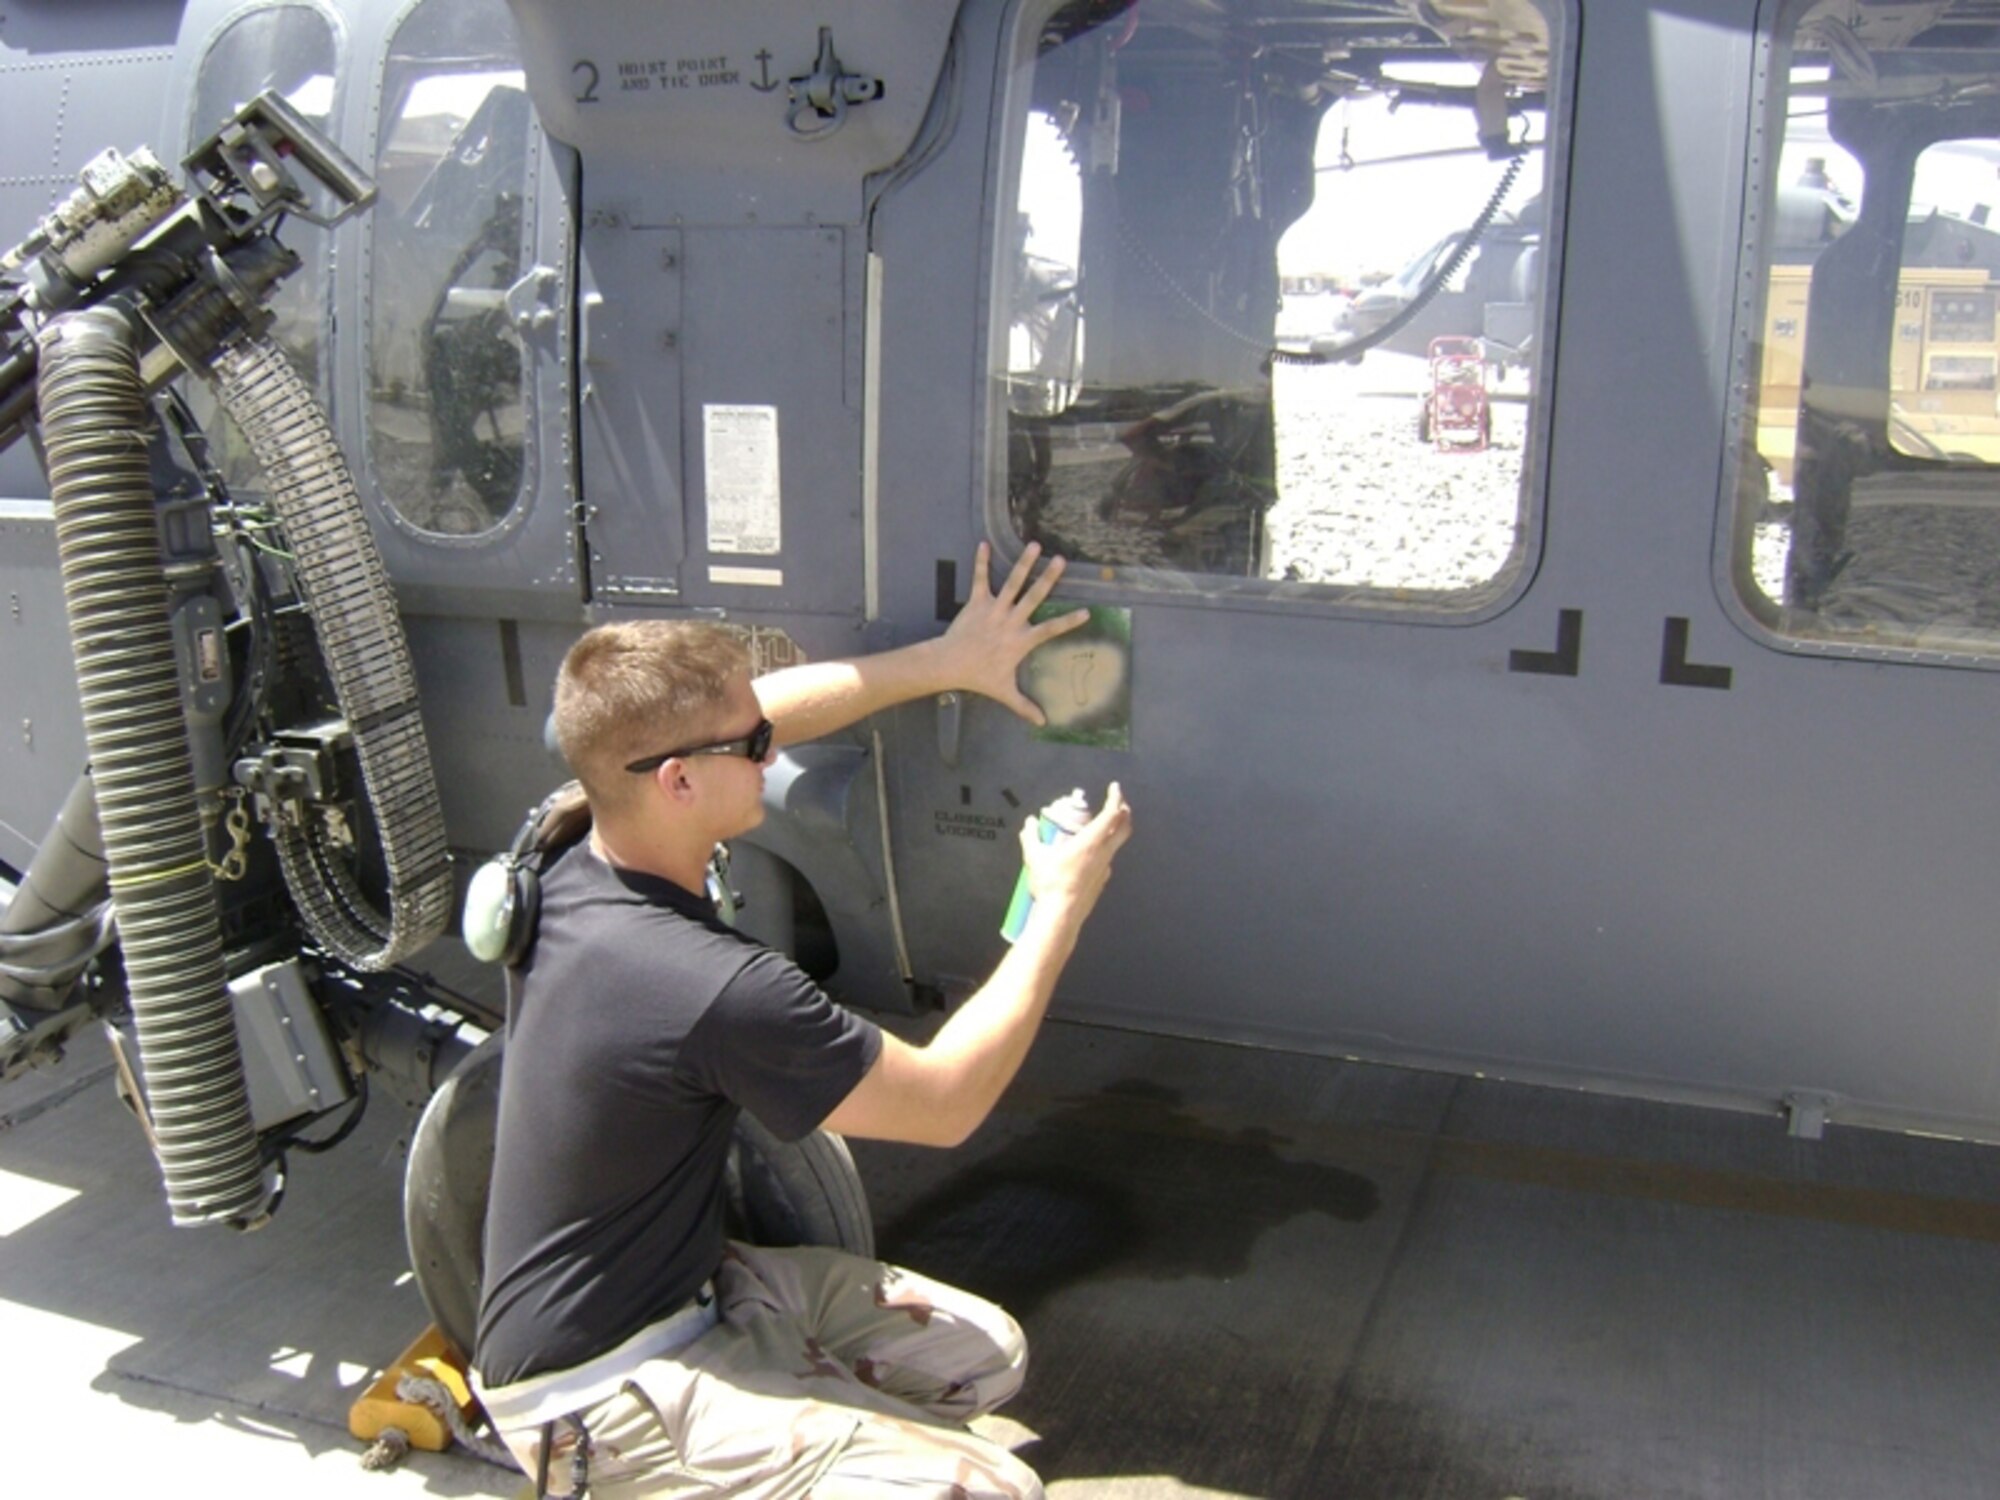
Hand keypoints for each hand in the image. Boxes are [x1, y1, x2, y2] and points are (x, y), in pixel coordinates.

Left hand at [939, 541, 1088, 724]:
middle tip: (1061, 561)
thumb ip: (1024, 705)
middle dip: (1048, 578)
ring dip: (1023, 564)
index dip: (1069, 622)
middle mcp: (1010, 621)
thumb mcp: (1004, 692)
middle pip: (1034, 597)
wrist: (950, 664)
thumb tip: (1043, 722)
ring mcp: (994, 610)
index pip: (1050, 630)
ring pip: (1012, 583)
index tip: (1087, 612)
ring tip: (1034, 545)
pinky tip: (983, 544)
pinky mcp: (976, 602)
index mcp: (1021, 640)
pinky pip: (980, 579)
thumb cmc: (979, 678)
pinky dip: (981, 562)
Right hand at [1022, 782, 1131, 923]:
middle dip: (1124, 811)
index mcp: (1091, 842)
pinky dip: (1104, 849)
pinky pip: (1107, 860)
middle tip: (1118, 803)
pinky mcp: (1102, 881)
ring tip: (1101, 826)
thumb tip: (1029, 823)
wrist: (1061, 916)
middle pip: (1124, 827)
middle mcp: (1104, 853)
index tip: (1114, 788)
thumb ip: (1031, 837)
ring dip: (1114, 831)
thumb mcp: (1035, 857)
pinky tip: (1090, 853)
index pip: (1111, 814)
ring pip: (1117, 844)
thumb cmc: (1050, 884)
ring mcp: (1105, 868)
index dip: (1115, 798)